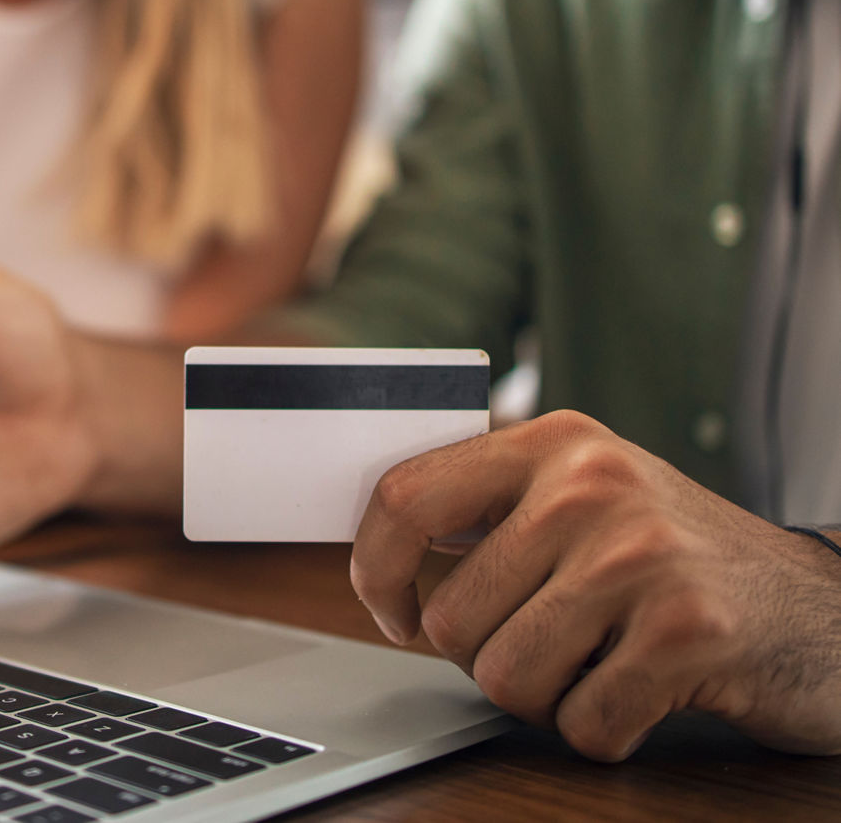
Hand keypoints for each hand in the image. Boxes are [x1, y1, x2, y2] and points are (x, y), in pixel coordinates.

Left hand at [351, 410, 840, 759]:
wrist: (821, 609)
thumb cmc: (677, 558)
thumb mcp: (585, 496)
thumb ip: (490, 507)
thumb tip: (377, 543)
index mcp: (552, 442)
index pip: (404, 497)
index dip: (374, 571)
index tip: (395, 612)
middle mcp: (590, 484)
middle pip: (449, 618)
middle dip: (487, 657)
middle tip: (552, 642)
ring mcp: (640, 554)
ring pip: (503, 677)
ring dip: (544, 696)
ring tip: (598, 660)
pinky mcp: (687, 630)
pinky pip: (580, 722)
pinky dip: (602, 728)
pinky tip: (643, 689)